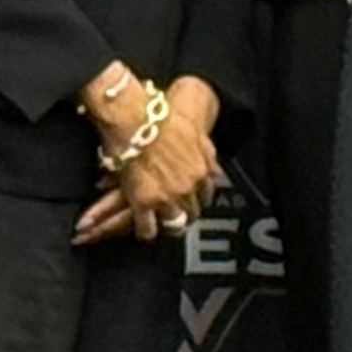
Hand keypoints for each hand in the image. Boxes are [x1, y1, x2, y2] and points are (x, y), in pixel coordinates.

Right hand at [73, 78, 222, 247]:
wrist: (135, 119)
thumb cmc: (162, 120)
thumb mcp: (195, 133)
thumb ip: (207, 154)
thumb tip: (216, 170)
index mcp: (201, 170)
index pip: (206, 196)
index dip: (198, 200)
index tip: (192, 202)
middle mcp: (187, 187)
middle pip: (192, 212)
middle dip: (185, 214)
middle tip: (176, 216)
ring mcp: (166, 197)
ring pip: (173, 224)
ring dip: (168, 226)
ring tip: (162, 227)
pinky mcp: (143, 203)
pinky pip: (148, 229)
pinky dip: (146, 232)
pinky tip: (143, 230)